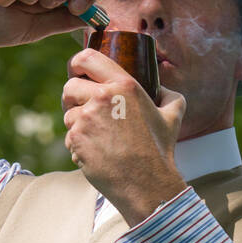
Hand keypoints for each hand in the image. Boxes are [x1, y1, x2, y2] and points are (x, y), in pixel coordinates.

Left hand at [62, 47, 186, 223]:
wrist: (147, 184)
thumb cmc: (159, 151)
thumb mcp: (173, 115)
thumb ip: (168, 95)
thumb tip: (163, 89)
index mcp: (124, 85)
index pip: (86, 59)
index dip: (76, 64)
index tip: (77, 72)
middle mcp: (103, 98)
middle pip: (70, 86)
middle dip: (73, 98)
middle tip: (84, 110)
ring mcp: (87, 118)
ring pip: (68, 114)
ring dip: (77, 125)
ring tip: (97, 138)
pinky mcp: (77, 139)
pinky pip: (69, 137)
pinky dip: (78, 146)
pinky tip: (97, 154)